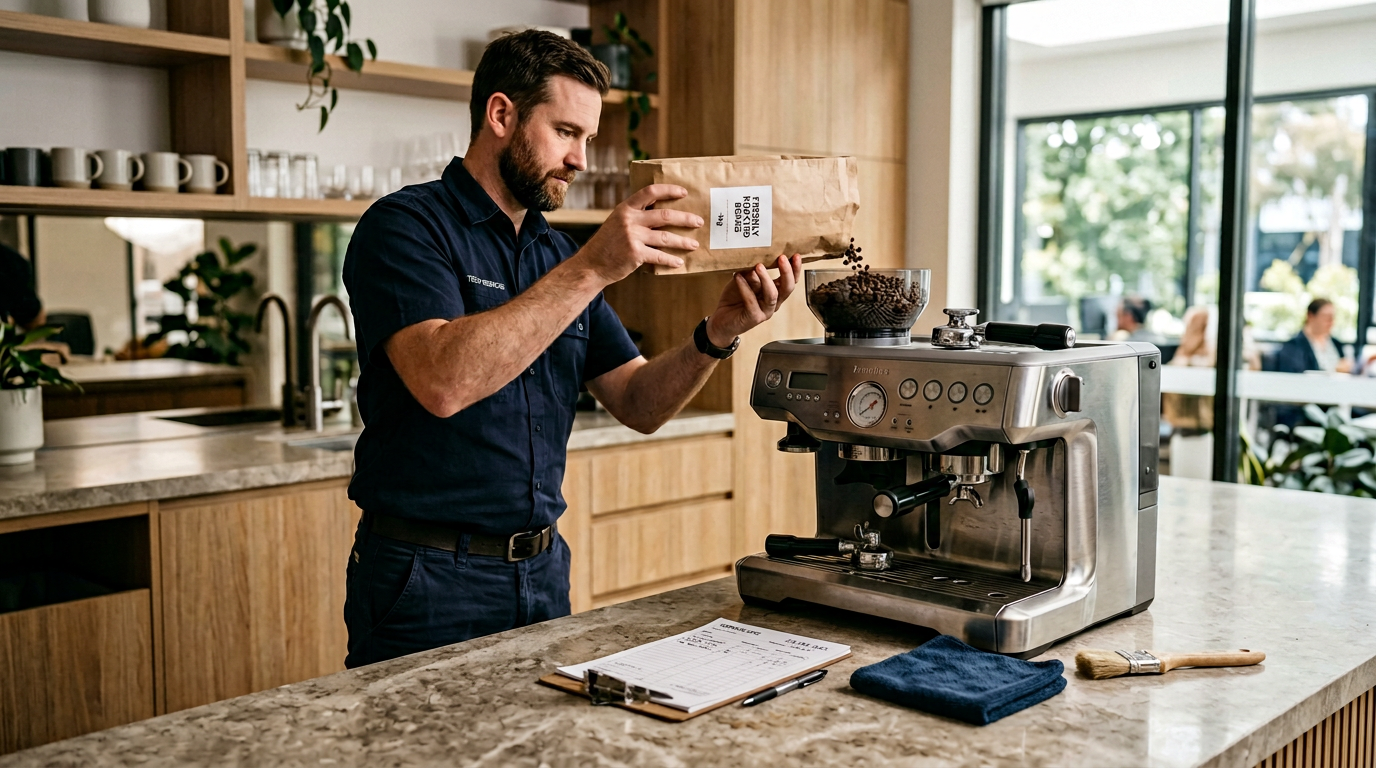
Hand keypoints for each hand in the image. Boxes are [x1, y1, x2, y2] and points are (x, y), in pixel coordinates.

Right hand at [573, 184, 703, 284]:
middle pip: (665, 215)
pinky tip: (679, 262)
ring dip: (683, 241)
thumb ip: (636, 216)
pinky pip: (659, 256)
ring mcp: (632, 236)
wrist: (592, 265)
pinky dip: (671, 260)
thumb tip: (663, 214)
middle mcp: (629, 219)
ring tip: (694, 244)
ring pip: (666, 237)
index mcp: (626, 208)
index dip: (669, 190)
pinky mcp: (635, 254)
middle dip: (685, 218)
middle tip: (698, 221)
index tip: (684, 192)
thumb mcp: (617, 222)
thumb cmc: (608, 244)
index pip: (650, 192)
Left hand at [706, 254, 803, 345]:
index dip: (795, 269)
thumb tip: (758, 262)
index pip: (790, 281)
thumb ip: (751, 272)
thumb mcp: (743, 280)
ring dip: (766, 279)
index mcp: (775, 292)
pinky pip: (751, 301)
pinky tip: (738, 277)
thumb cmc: (734, 299)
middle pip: (787, 288)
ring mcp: (765, 311)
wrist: (721, 320)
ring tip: (758, 266)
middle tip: (782, 258)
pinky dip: (745, 287)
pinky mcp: (754, 317)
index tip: (795, 255)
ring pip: (772, 295)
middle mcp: (773, 303)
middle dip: (787, 272)